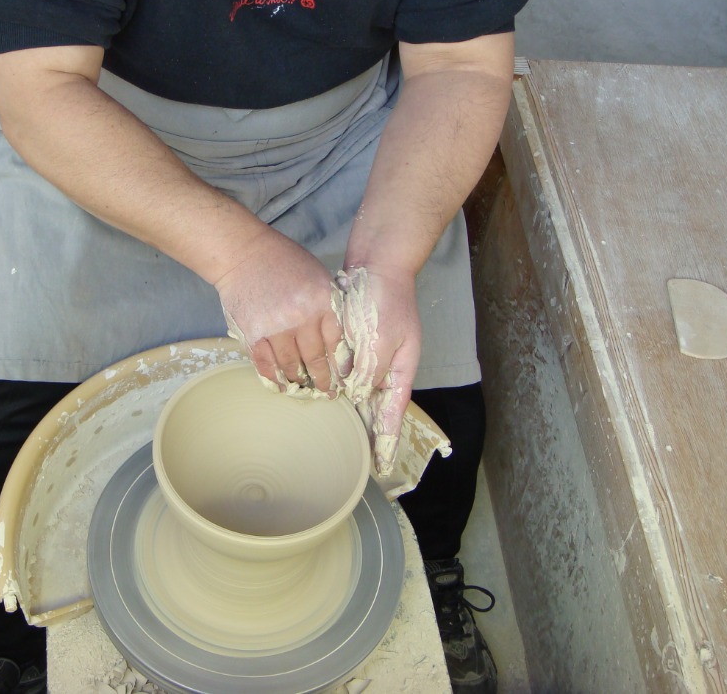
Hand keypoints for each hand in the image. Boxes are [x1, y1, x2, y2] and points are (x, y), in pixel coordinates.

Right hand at [214, 228, 344, 395]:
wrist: (244, 253)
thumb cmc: (283, 260)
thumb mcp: (318, 275)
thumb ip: (328, 305)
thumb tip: (338, 337)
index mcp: (322, 301)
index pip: (337, 342)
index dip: (340, 364)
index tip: (343, 376)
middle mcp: (301, 317)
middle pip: (316, 358)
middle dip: (323, 379)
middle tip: (328, 392)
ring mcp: (275, 327)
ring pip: (291, 365)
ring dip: (299, 379)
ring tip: (304, 387)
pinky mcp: (253, 334)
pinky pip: (265, 364)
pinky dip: (274, 377)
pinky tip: (281, 384)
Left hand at [336, 266, 420, 473]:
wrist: (378, 261)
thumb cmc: (385, 299)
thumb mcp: (380, 340)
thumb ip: (369, 371)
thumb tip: (358, 395)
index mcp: (401, 367)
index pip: (394, 411)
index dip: (389, 438)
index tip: (385, 465)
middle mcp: (387, 363)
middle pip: (377, 404)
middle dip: (371, 431)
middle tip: (363, 460)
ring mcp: (370, 350)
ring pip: (358, 388)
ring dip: (351, 408)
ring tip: (342, 435)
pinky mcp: (354, 339)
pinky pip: (345, 368)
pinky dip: (337, 383)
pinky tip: (325, 395)